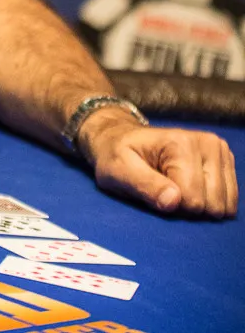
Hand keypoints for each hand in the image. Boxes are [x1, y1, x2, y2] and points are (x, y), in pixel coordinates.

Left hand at [82, 112, 237, 216]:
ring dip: (198, 204)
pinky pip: (230, 202)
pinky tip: (189, 186)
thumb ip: (144, 185)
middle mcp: (207, 143)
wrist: (120, 140)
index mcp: (181, 143)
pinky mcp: (225, 161)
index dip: (170, 204)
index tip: (152, 188)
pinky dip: (209, 201)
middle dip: (186, 206)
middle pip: (212, 205)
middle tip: (163, 188)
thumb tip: (173, 202)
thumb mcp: (118, 171)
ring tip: (175, 186)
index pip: (192, 201)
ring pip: (224, 206)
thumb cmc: (116, 156)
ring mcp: (219, 151)